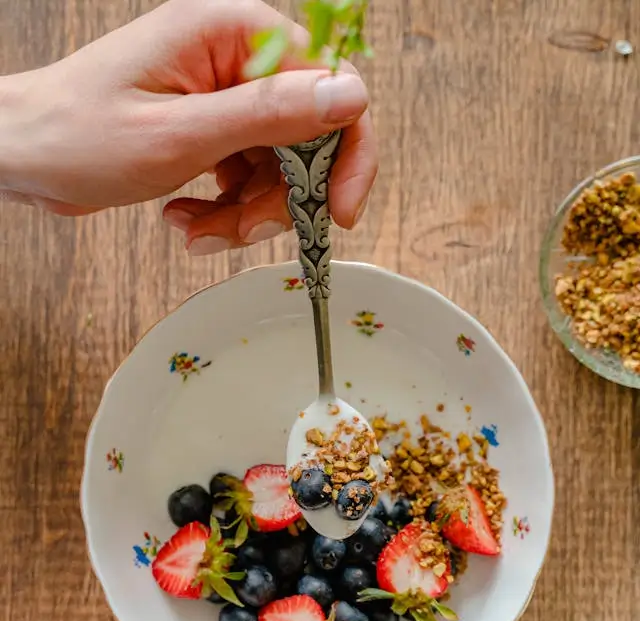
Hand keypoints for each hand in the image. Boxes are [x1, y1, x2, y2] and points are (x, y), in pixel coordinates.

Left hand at [0, 0, 376, 254]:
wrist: (24, 156)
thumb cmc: (78, 134)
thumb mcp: (181, 133)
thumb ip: (269, 114)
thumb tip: (350, 96)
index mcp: (232, 33)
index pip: (329, 84)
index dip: (345, 152)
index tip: (337, 211)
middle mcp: (234, 57)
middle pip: (305, 136)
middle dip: (279, 197)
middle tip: (242, 229)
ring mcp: (221, 93)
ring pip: (277, 167)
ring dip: (246, 213)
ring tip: (197, 230)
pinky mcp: (209, 126)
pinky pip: (246, 176)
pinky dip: (225, 210)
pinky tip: (185, 218)